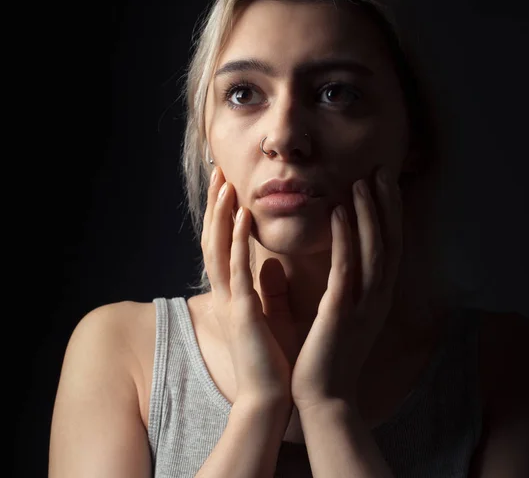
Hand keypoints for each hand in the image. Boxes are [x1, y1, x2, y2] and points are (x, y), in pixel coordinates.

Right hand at [201, 167, 296, 405]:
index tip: (228, 187)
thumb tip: (270, 265)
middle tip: (218, 173)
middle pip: (215, 240)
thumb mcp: (267, 315)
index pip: (224, 246)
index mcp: (235, 294)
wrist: (270, 397)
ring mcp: (231, 301)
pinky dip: (235, 241)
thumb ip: (266, 289)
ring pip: (219, 249)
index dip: (223, 215)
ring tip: (224, 184)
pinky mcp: (242, 311)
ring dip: (220, 215)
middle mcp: (226, 293)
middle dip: (216, 206)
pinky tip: (238, 216)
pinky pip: (236, 269)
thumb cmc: (271, 358)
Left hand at [290, 166, 403, 412]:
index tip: (383, 184)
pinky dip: (346, 238)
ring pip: (373, 249)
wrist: (325, 400)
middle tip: (381, 170)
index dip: (388, 214)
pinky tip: (340, 212)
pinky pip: (346, 268)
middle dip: (386, 205)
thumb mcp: (344, 314)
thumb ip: (346, 285)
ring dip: (369, 213)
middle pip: (389, 241)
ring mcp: (364, 304)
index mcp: (376, 296)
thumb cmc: (329, 356)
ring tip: (362, 181)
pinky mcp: (342, 312)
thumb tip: (342, 258)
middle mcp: (378, 297)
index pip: (388, 246)